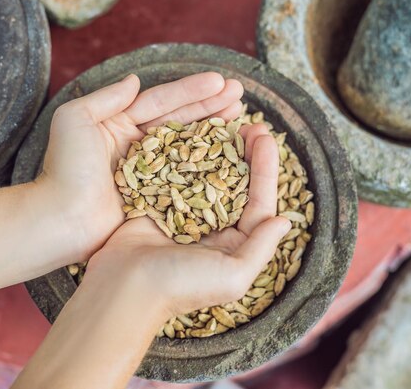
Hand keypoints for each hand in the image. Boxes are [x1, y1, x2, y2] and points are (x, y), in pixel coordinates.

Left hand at [34, 73, 243, 260]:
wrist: (61, 219)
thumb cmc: (65, 169)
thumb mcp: (75, 119)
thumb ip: (106, 98)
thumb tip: (135, 80)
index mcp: (119, 124)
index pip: (162, 101)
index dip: (192, 90)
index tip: (220, 81)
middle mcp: (137, 145)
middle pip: (181, 120)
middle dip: (210, 105)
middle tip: (239, 94)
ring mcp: (149, 172)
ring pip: (188, 145)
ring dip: (214, 129)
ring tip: (240, 115)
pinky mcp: (156, 197)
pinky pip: (186, 176)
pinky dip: (207, 165)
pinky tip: (228, 154)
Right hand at [83, 125, 290, 315]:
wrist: (125, 288)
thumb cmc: (181, 287)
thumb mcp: (233, 275)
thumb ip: (261, 247)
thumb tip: (285, 221)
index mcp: (234, 244)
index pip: (258, 201)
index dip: (265, 169)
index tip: (266, 139)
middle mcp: (213, 227)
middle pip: (236, 183)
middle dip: (245, 154)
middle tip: (250, 124)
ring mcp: (186, 213)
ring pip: (208, 173)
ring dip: (218, 148)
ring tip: (226, 122)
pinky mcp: (159, 203)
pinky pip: (178, 173)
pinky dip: (186, 153)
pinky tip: (193, 131)